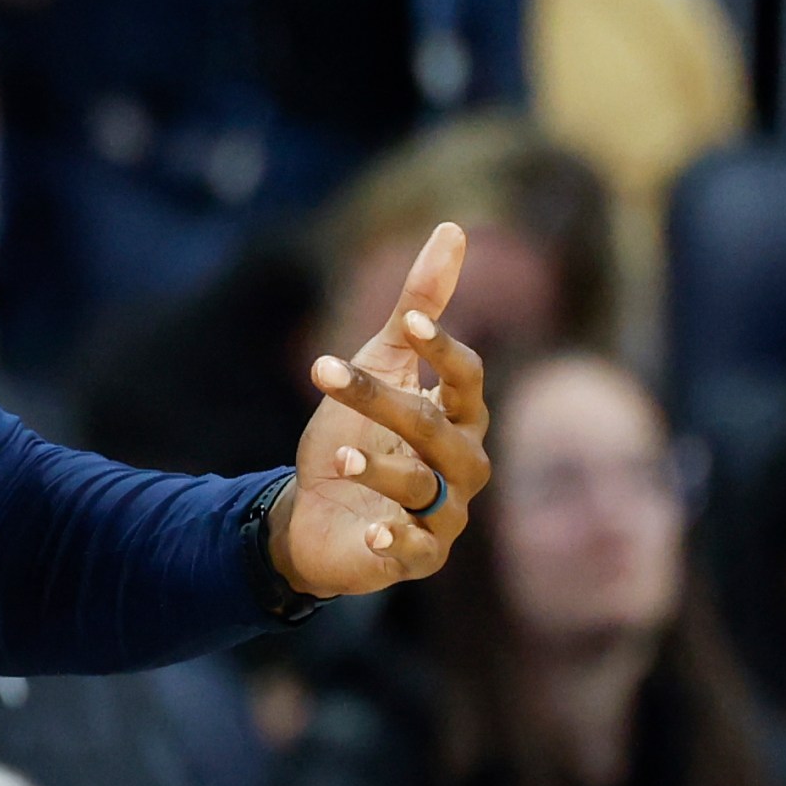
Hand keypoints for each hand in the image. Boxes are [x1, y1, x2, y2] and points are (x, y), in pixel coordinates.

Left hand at [274, 222, 491, 596]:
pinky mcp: (416, 556)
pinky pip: (415, 550)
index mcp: (459, 415)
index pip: (469, 378)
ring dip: (382, 470)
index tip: (407, 323)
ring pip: (425, 489)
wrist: (316, 511)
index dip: (443, 350)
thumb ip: (418, 304)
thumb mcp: (380, 363)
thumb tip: (454, 228)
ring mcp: (443, 514)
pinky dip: (395, 540)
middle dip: (385, 402)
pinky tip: (370, 528)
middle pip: (437, 429)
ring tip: (339, 458)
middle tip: (324, 370)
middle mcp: (462, 465)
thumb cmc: (359, 432)